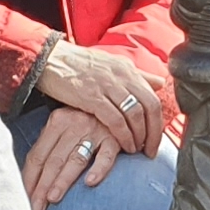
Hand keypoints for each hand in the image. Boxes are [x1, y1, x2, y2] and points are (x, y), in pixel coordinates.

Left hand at [21, 108, 120, 209]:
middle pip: (53, 160)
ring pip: (75, 159)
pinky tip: (90, 183)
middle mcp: (74, 124)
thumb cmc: (89, 120)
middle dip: (42, 186)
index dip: (29, 179)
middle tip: (37, 207)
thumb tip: (31, 180)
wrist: (120, 106)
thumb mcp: (66, 127)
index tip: (25, 199)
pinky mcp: (115, 138)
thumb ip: (51, 146)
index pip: (38, 155)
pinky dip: (98, 169)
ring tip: (53, 198)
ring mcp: (95, 131)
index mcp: (57, 122)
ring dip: (63, 181)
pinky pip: (106, 156)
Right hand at [35, 41, 165, 155]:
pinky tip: (124, 146)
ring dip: (139, 136)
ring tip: (137, 150)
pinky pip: (116, 120)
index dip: (158, 122)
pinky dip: (124, 135)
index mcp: (128, 69)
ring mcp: (108, 86)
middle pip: (150, 107)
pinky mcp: (92, 97)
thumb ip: (137, 76)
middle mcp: (122, 75)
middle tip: (151, 150)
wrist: (50, 59)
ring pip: (135, 114)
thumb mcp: (112, 65)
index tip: (155, 139)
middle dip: (153, 132)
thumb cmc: (79, 66)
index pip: (153, 97)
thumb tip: (160, 83)